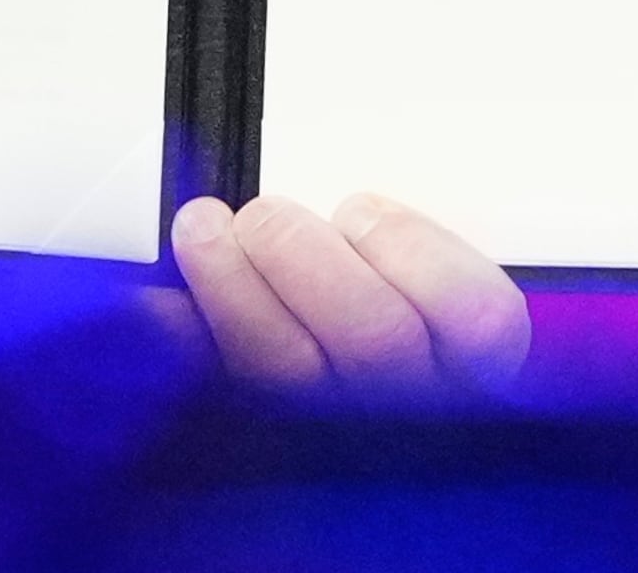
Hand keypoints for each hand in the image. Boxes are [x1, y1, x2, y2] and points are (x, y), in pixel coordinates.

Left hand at [166, 192, 530, 398]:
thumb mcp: (430, 279)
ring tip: (205, 227)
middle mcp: (411, 409)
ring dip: (229, 279)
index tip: (360, 210)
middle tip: (266, 214)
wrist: (342, 405)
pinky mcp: (260, 437)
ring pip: (287, 368)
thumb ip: (403, 241)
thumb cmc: (387, 317)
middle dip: (301, 251)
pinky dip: (176, 333)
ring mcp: (334, 430)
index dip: (411, 248)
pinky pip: (212, 389)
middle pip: (373, 339)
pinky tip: (158, 298)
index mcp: (472, 361)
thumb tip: (341, 199)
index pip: (478, 317)